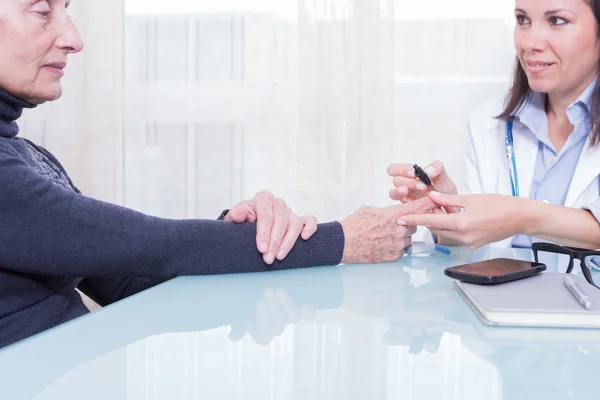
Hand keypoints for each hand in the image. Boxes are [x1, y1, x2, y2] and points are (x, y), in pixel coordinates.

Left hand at [224, 191, 317, 263]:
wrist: (249, 223)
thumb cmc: (243, 221)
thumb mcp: (235, 218)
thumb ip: (236, 215)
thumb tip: (238, 214)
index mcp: (263, 199)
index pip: (266, 215)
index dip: (264, 233)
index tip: (261, 249)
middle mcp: (278, 203)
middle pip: (281, 221)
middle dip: (275, 242)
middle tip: (268, 258)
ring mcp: (290, 211)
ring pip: (294, 224)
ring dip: (288, 241)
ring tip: (280, 257)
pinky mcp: (300, 219)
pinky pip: (310, 221)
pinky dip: (310, 228)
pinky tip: (304, 238)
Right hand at [228, 286, 313, 344]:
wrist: (256, 289)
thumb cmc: (244, 303)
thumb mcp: (238, 314)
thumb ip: (238, 324)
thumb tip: (234, 337)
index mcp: (261, 334)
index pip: (264, 334)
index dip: (263, 319)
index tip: (259, 302)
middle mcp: (277, 328)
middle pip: (279, 325)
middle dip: (274, 307)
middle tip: (267, 291)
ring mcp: (289, 319)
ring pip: (293, 318)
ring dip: (286, 303)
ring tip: (278, 289)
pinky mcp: (300, 310)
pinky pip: (308, 314)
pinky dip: (308, 310)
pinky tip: (305, 303)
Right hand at [339, 197, 436, 263]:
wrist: (343, 243)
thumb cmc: (354, 225)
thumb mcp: (370, 209)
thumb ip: (388, 210)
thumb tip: (395, 211)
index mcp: (393, 215)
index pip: (418, 208)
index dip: (428, 204)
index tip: (435, 201)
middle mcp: (399, 230)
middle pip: (414, 224)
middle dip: (407, 222)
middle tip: (393, 223)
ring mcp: (397, 244)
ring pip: (409, 238)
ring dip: (402, 235)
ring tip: (385, 234)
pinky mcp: (394, 256)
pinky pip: (403, 249)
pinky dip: (396, 246)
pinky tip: (384, 243)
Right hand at [387, 161, 457, 204]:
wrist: (450, 207)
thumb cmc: (444, 190)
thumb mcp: (443, 176)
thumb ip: (437, 168)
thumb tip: (427, 171)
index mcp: (409, 174)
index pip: (394, 169)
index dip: (401, 170)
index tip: (415, 173)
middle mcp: (404, 185)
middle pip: (395, 180)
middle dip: (409, 182)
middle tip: (423, 186)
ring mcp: (404, 198)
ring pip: (393, 193)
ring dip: (402, 191)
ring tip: (412, 193)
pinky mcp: (406, 209)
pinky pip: (399, 208)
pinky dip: (406, 205)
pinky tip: (416, 205)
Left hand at [398, 192, 527, 248]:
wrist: (521, 217)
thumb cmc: (500, 205)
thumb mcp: (471, 199)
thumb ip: (449, 199)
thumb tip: (432, 197)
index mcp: (462, 223)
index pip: (431, 222)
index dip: (414, 220)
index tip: (400, 219)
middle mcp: (464, 237)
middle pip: (437, 229)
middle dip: (425, 220)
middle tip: (414, 211)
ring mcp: (469, 243)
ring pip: (446, 233)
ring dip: (438, 223)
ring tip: (433, 212)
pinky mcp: (474, 244)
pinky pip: (456, 236)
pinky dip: (450, 227)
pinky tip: (450, 218)